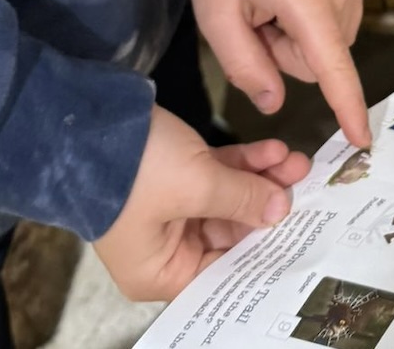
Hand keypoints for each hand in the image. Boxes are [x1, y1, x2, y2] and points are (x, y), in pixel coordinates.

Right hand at [95, 105, 308, 300]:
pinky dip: (243, 162)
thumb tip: (279, 210)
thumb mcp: (195, 185)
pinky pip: (216, 174)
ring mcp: (169, 208)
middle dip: (268, 204)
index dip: (262, 253)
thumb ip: (240, 199)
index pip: (222, 274)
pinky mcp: (173, 174)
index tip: (299, 235)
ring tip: (297, 161)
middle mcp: (164, 248)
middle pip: (229, 233)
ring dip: (261, 178)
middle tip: (305, 184)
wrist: (88, 118)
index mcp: (159, 272)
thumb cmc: (134, 169)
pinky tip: (273, 149)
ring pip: (227, 197)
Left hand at [189, 0, 369, 146]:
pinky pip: (335, 22)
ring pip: (329, 44)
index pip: (331, 64)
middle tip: (256, 20)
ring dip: (298, 37)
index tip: (362, 140)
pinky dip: (310, 20)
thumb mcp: (216, 16)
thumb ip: (245, 66)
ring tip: (270, 3)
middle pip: (320, 59)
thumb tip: (275, 104)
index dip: (346, 106)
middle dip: (287, 53)